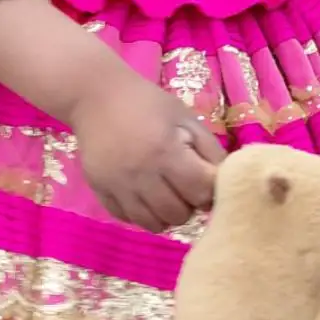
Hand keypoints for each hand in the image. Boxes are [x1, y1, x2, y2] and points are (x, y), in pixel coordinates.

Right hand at [69, 71, 223, 231]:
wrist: (94, 95)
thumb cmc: (146, 103)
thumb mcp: (185, 118)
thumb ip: (210, 150)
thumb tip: (225, 183)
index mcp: (166, 152)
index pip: (202, 193)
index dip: (209, 189)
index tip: (205, 179)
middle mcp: (141, 174)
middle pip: (179, 214)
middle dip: (187, 204)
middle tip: (183, 186)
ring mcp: (117, 185)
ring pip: (153, 224)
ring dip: (165, 213)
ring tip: (164, 192)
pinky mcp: (99, 190)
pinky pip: (127, 218)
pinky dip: (140, 212)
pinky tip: (142, 193)